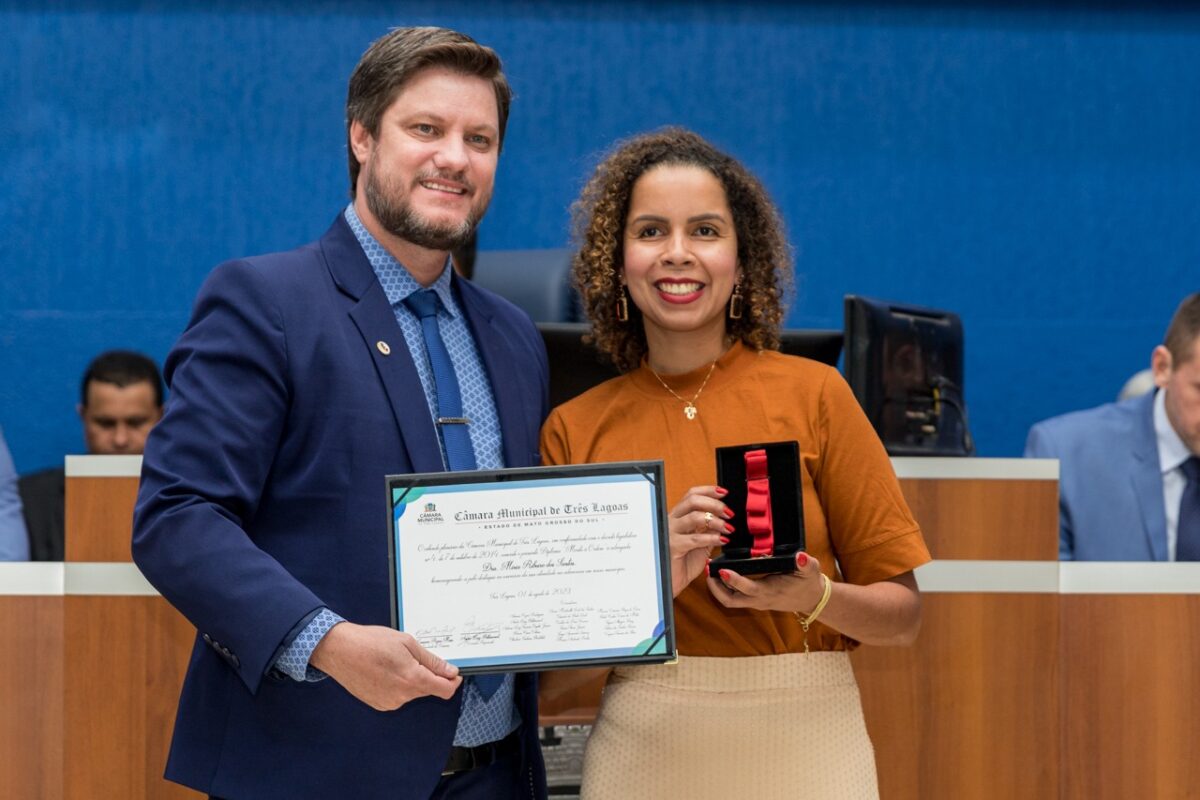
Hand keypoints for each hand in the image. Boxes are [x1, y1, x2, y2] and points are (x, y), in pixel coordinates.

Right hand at [310, 621, 462, 710]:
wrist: (339, 651)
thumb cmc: (370, 642)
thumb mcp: (407, 643)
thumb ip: (431, 661)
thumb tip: (450, 671)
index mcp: (412, 679)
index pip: (445, 690)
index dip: (452, 681)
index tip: (453, 673)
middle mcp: (402, 696)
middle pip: (428, 690)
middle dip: (429, 676)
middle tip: (415, 657)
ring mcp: (389, 702)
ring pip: (412, 693)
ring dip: (412, 680)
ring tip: (394, 661)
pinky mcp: (379, 704)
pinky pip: (398, 696)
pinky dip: (398, 685)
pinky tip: (385, 671)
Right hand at [668, 485, 730, 595]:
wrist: (667, 584)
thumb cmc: (681, 565)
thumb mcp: (699, 545)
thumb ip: (709, 532)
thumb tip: (723, 521)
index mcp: (677, 518)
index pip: (691, 495)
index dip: (708, 491)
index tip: (724, 492)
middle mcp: (672, 522)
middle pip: (693, 500)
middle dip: (715, 503)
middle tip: (728, 512)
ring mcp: (671, 533)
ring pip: (695, 516)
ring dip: (716, 520)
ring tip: (728, 528)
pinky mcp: (674, 547)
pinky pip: (696, 538)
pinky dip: (712, 537)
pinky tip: (722, 541)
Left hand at [707, 551, 827, 613]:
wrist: (812, 599)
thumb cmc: (809, 583)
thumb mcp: (811, 570)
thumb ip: (805, 564)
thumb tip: (800, 556)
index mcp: (770, 592)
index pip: (748, 588)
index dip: (734, 580)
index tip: (721, 569)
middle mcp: (760, 599)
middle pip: (731, 601)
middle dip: (716, 588)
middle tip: (707, 569)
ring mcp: (756, 601)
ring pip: (730, 600)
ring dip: (717, 588)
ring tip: (709, 570)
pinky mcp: (754, 599)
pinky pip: (734, 597)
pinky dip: (724, 587)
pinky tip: (719, 571)